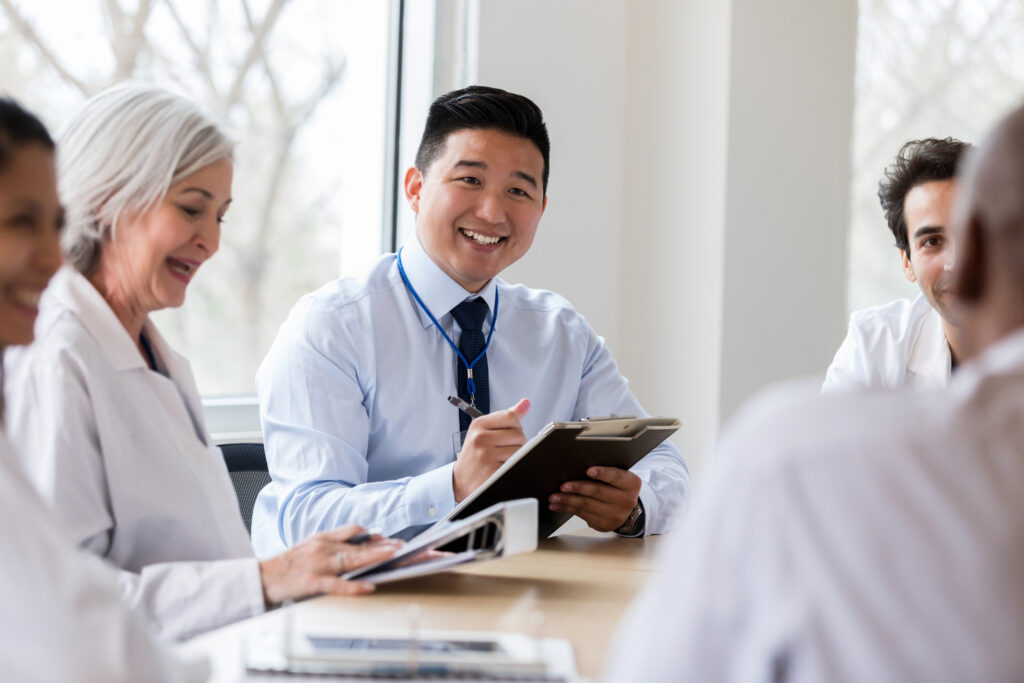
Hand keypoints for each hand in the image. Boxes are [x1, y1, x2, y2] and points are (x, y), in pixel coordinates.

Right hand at [258, 525, 401, 606]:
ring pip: (351, 560)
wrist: (262, 578)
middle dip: (381, 545)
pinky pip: (338, 585)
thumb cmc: (288, 564)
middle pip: (357, 545)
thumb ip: (333, 541)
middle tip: (401, 546)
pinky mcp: (313, 582)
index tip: (389, 537)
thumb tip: (361, 537)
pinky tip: (370, 586)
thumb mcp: (310, 545)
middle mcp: (322, 548)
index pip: (352, 531)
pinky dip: (355, 586)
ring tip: (392, 556)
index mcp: (322, 538)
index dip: (372, 534)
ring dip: (373, 557)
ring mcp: (318, 565)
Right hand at [453, 398, 529, 502]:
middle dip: (518, 443)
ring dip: (518, 456)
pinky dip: (514, 466)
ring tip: (504, 459)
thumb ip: (506, 417)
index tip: (508, 435)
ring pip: (520, 449)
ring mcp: (486, 454)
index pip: (510, 417)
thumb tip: (526, 403)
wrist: (460, 480)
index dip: (515, 426)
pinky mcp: (492, 470)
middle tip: (506, 450)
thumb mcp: (484, 431)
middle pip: (518, 434)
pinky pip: (516, 463)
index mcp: (479, 424)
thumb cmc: (475, 455)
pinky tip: (503, 467)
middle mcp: (480, 438)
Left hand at [548, 466, 641, 532]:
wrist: (628, 510)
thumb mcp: (619, 478)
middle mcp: (626, 500)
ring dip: (567, 500)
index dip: (602, 473)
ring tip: (554, 497)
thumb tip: (577, 467)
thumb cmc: (618, 487)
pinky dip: (567, 509)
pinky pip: (582, 515)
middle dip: (578, 488)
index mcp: (631, 483)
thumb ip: (605, 472)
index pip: (616, 476)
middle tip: (563, 486)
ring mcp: (615, 515)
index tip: (588, 470)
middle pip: (598, 492)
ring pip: (586, 505)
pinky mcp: (603, 525)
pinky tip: (557, 505)